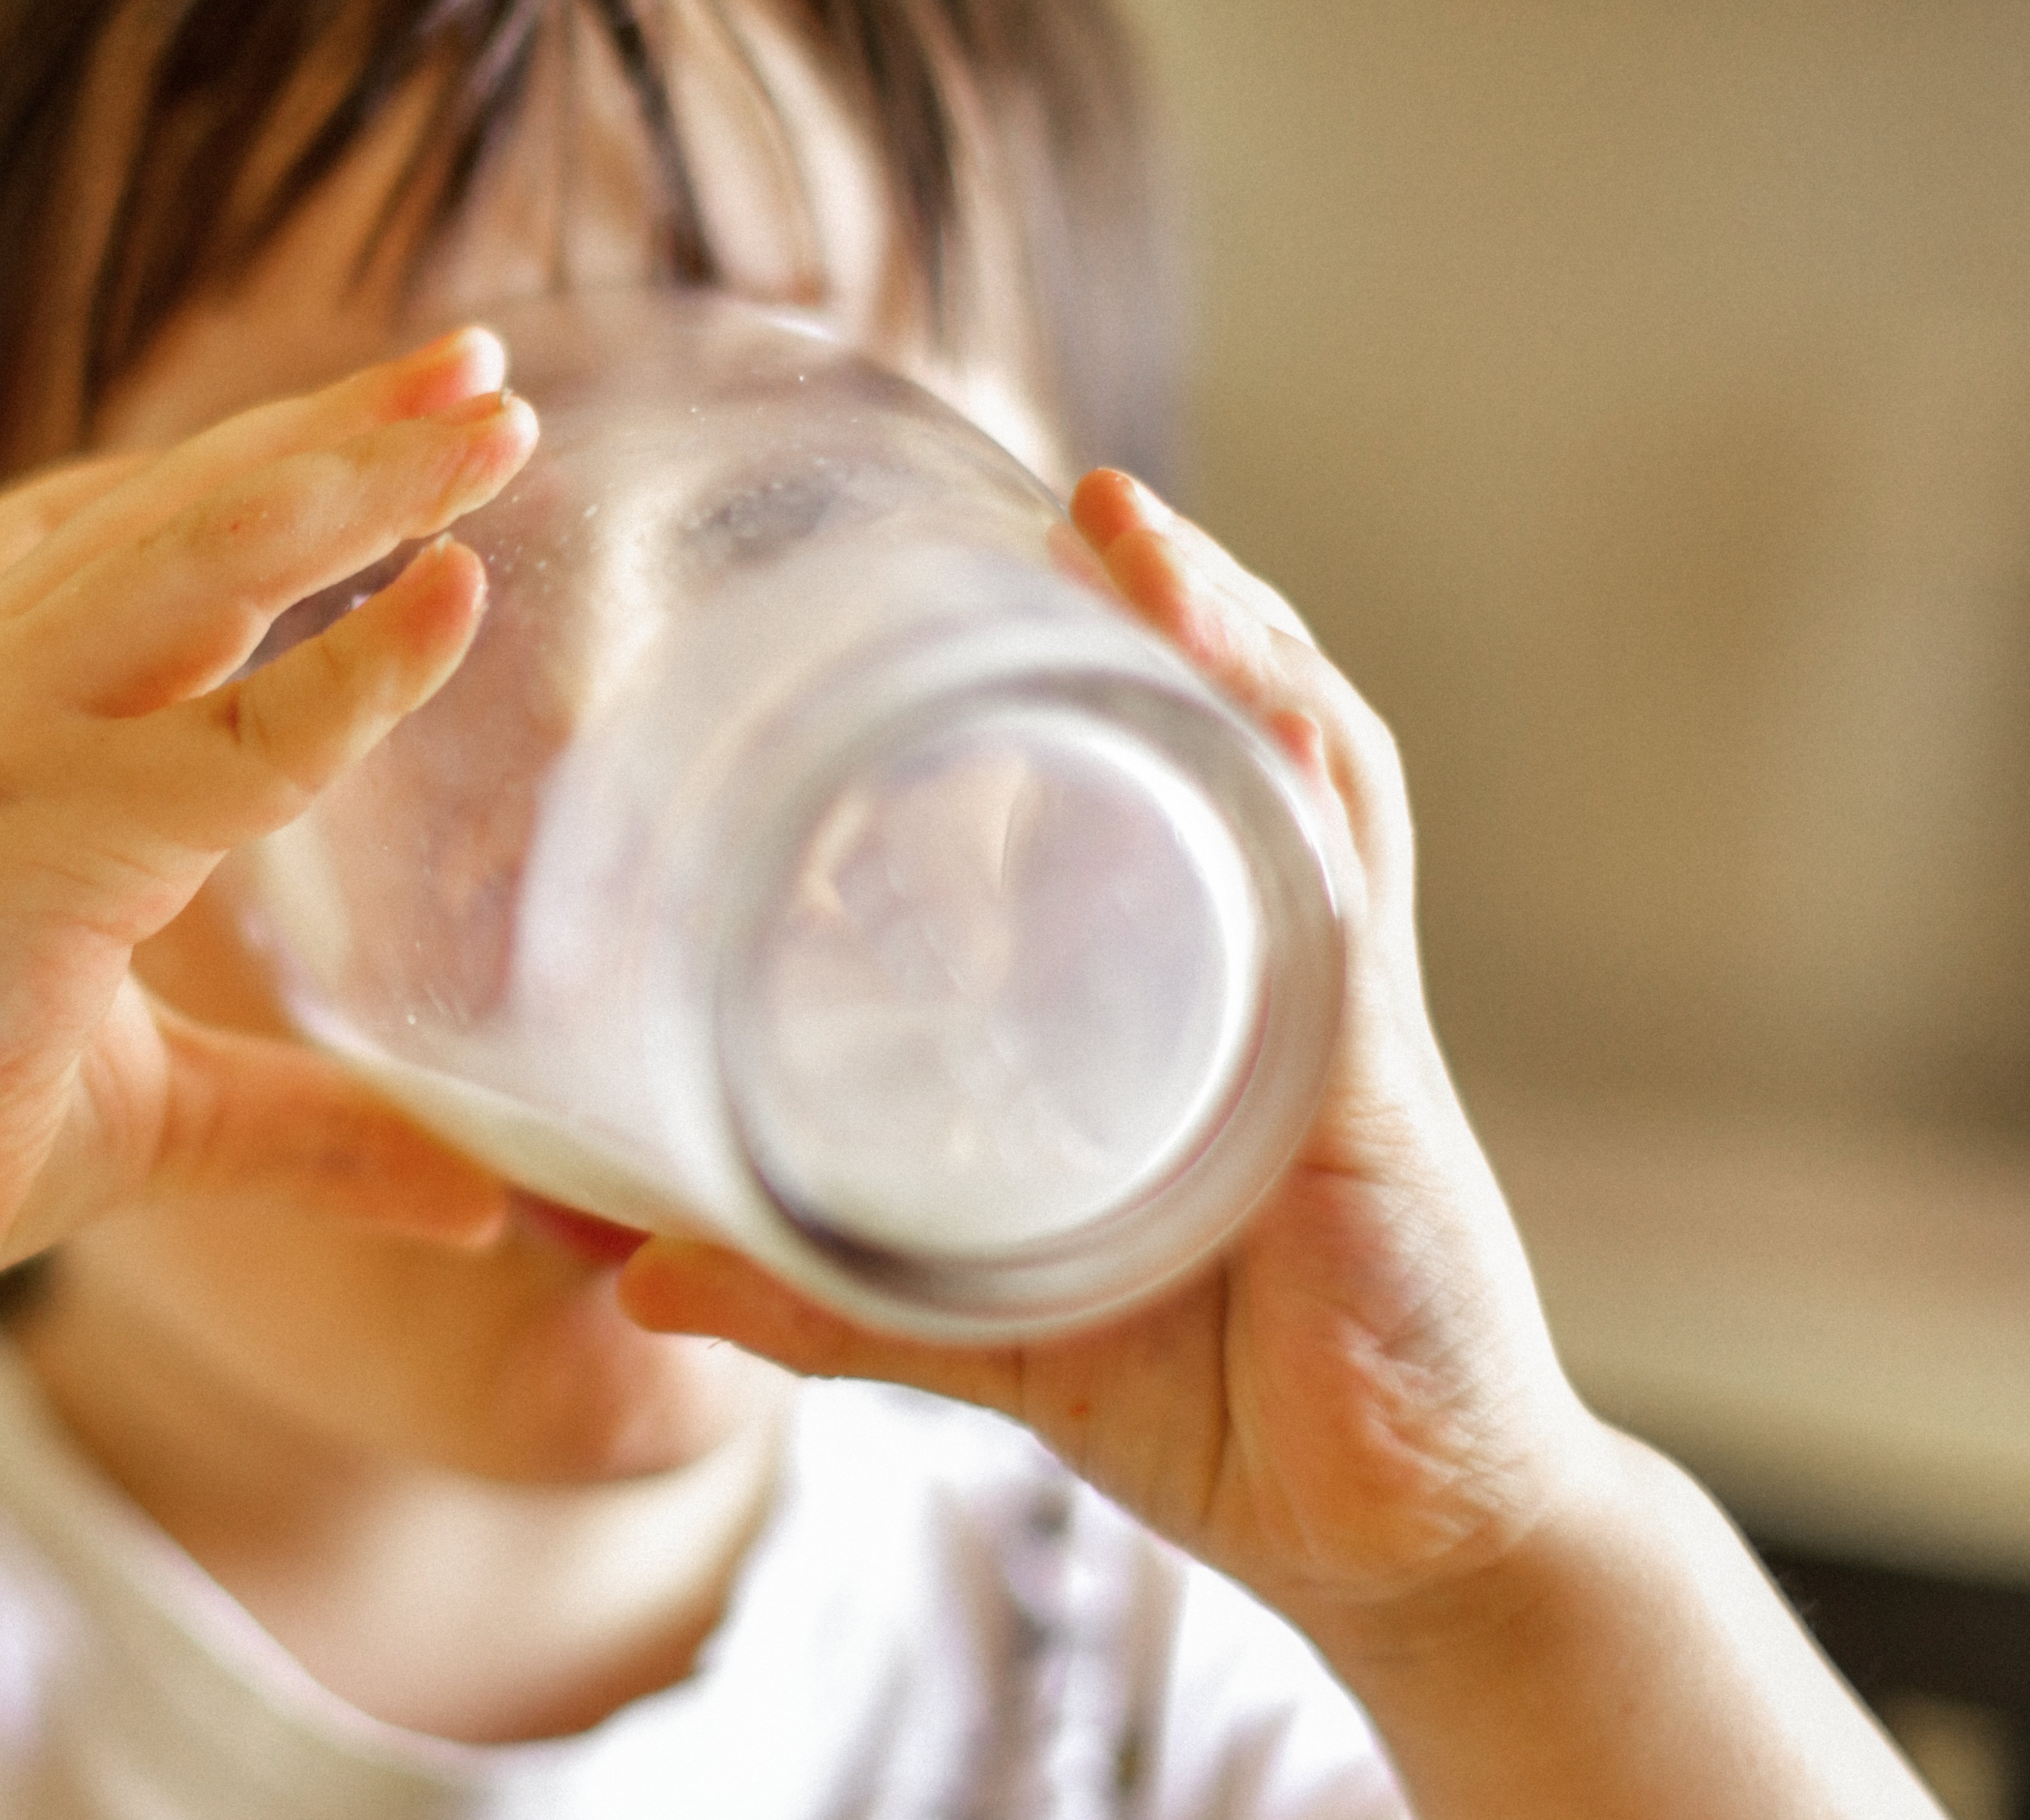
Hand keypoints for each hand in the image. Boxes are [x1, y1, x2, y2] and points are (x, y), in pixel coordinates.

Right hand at [0, 331, 538, 1333]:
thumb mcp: (162, 1113)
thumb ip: (311, 1122)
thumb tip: (475, 1196)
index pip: (161, 531)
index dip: (297, 454)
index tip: (440, 402)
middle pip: (188, 505)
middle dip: (348, 427)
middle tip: (491, 368)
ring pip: (196, 560)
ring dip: (353, 481)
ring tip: (492, 425)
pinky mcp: (9, 841)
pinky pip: (217, 740)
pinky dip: (345, 669)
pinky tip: (450, 603)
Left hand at [618, 470, 1604, 1629]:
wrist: (1400, 1543)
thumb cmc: (1224, 1413)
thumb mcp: (992, 1331)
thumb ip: (822, 1295)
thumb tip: (630, 1275)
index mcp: (1200, 1004)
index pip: (1165, 787)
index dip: (1105, 665)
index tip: (996, 557)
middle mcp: (1282, 977)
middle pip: (1239, 735)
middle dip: (1169, 602)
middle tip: (1061, 485)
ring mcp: (1337, 1015)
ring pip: (1300, 767)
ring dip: (1225, 632)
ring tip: (1125, 517)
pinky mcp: (1368, 1081)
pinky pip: (1341, 885)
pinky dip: (1294, 767)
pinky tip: (1237, 681)